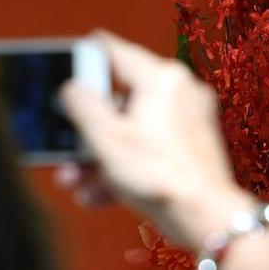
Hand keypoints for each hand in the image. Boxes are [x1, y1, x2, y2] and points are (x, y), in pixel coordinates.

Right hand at [56, 32, 254, 247]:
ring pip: (131, 130)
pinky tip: (97, 194)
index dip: (84, 57)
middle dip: (86, 130)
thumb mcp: (106, 138)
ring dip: (98, 156)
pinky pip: (148, 150)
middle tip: (63, 147)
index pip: (114, 51)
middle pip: (119, 100)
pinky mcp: (190, 148)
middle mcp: (179, 92)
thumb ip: (82, 105)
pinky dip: (123, 167)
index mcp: (161, 78)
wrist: (205, 218)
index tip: (63, 64)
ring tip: (74, 180)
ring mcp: (187, 121)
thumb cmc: (160, 176)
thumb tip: (72, 87)